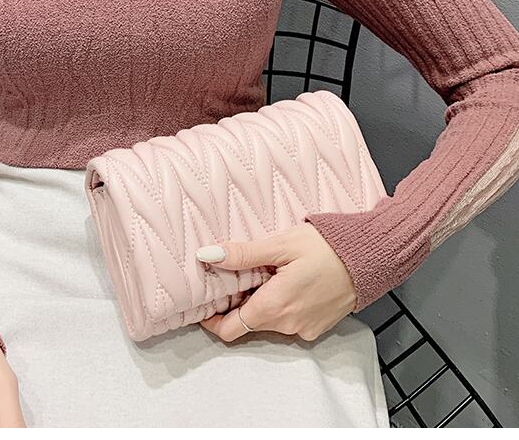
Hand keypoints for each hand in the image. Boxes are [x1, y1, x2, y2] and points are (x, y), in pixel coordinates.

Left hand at [196, 222, 356, 342]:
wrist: (369, 257)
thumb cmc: (325, 247)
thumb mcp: (280, 244)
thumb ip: (243, 254)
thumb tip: (207, 255)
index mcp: (273, 307)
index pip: (230, 329)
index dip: (212, 319)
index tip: (205, 301)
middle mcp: (287, 325)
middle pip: (248, 324)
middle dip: (236, 303)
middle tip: (233, 275)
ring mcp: (304, 328)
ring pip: (268, 322)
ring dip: (259, 302)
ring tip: (261, 272)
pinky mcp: (317, 326)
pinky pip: (288, 321)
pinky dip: (279, 306)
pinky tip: (284, 281)